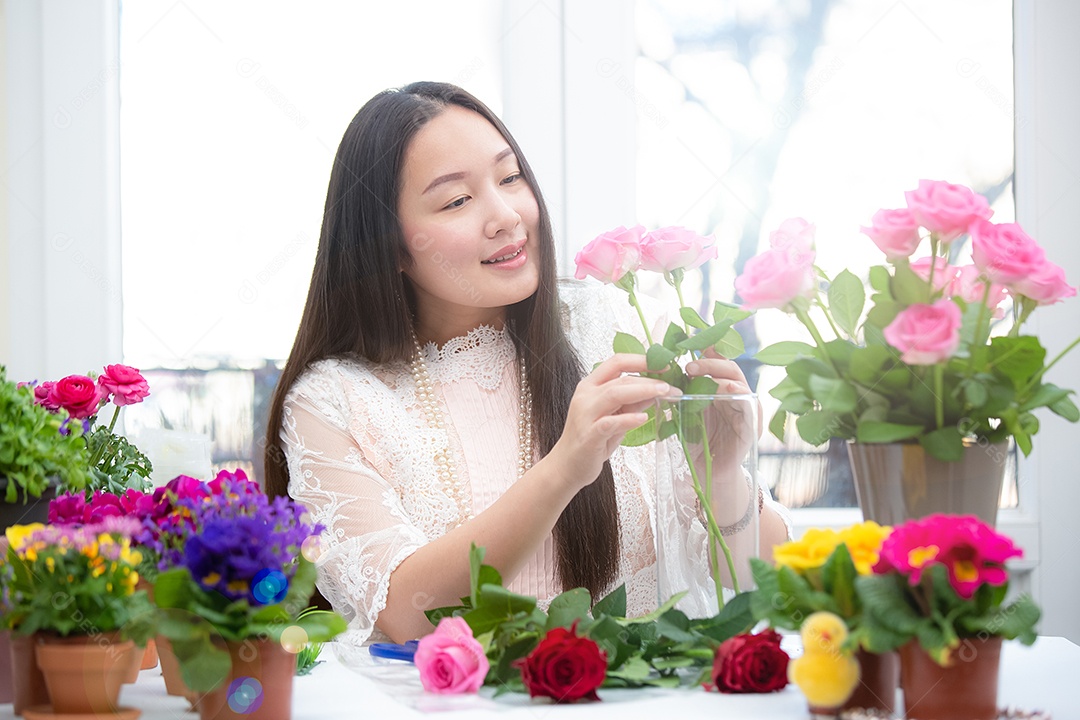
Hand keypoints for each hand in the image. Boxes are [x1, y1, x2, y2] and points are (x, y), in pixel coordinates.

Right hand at [549, 354, 673, 488]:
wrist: (567, 465)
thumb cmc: (591, 439)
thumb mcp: (614, 416)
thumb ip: (631, 403)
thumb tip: (657, 391)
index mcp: (590, 385)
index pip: (617, 363)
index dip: (641, 360)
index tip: (664, 364)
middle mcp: (586, 395)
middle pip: (620, 379)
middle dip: (649, 380)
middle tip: (671, 386)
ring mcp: (585, 414)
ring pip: (614, 394)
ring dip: (642, 391)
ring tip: (663, 393)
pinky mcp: (589, 435)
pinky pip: (610, 422)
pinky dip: (628, 419)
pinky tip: (644, 418)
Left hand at [685, 348, 761, 473]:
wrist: (708, 473)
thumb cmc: (697, 442)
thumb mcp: (686, 413)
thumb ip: (682, 394)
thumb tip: (667, 371)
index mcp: (722, 391)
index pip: (719, 364)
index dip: (707, 353)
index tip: (688, 347)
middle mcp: (737, 397)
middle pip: (730, 369)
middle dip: (709, 363)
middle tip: (688, 366)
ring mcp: (747, 411)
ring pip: (739, 383)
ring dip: (719, 375)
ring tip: (699, 374)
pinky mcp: (751, 427)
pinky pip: (749, 406)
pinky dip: (739, 395)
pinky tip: (727, 388)